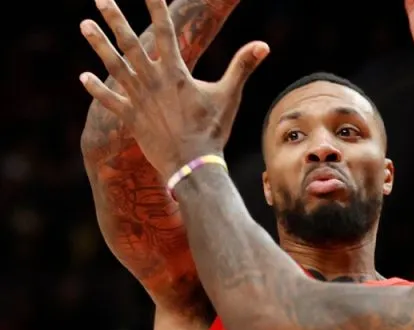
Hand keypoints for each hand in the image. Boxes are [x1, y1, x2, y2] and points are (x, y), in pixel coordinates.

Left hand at [78, 0, 268, 179]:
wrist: (193, 165)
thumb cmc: (213, 130)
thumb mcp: (229, 96)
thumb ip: (243, 67)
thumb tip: (264, 45)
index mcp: (175, 73)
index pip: (165, 32)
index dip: (155, 8)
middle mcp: (152, 81)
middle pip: (130, 43)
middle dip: (115, 18)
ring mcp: (138, 99)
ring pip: (114, 66)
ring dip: (98, 44)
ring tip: (85, 24)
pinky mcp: (131, 118)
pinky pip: (110, 101)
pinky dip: (97, 89)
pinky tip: (84, 77)